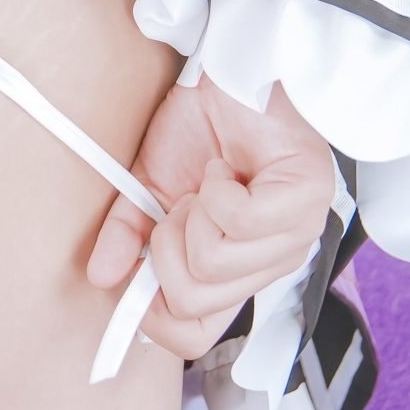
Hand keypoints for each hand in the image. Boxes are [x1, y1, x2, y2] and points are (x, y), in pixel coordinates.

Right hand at [86, 73, 334, 361]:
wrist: (232, 71)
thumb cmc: (202, 130)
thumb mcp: (150, 190)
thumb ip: (130, 236)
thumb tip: (102, 275)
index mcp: (239, 272)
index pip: (195, 337)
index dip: (153, 315)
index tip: (139, 266)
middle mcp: (272, 264)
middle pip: (193, 301)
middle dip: (166, 248)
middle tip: (181, 205)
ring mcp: (296, 236)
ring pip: (215, 264)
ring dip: (193, 214)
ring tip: (208, 184)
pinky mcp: (307, 200)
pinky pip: (240, 222)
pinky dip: (216, 190)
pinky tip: (225, 170)